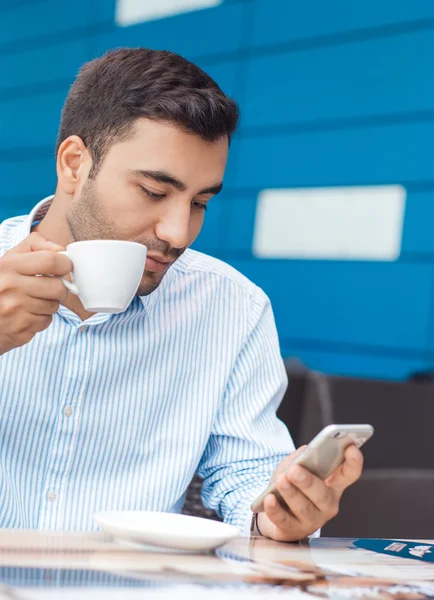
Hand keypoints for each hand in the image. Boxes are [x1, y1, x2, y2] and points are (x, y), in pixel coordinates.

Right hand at [0, 232, 71, 355]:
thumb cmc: (1, 284)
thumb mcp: (10, 259)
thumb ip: (34, 245)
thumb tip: (60, 249)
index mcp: (8, 266)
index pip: (50, 261)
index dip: (64, 264)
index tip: (63, 267)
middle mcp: (9, 287)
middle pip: (58, 287)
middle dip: (59, 288)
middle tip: (49, 288)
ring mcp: (14, 309)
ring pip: (54, 306)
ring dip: (50, 304)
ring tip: (34, 301)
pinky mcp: (20, 329)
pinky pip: (46, 321)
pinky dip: (41, 319)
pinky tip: (28, 314)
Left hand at [257, 444, 362, 541]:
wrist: (273, 512)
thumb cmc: (290, 485)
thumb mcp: (295, 466)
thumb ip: (302, 457)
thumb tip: (306, 451)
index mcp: (332, 485)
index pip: (349, 474)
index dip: (353, 462)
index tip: (351, 448)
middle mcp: (327, 504)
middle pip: (322, 494)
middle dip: (308, 482)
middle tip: (294, 471)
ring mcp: (312, 520)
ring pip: (304, 508)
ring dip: (291, 493)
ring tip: (281, 481)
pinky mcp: (293, 530)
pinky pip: (284, 520)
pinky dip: (276, 509)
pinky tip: (269, 499)